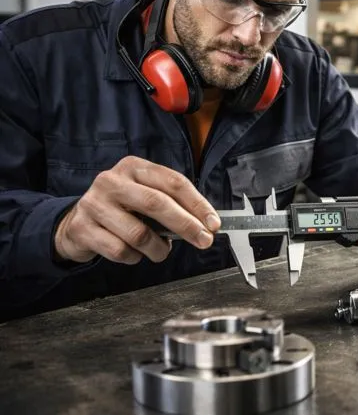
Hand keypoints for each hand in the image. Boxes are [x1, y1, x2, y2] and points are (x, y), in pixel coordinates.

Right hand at [54, 156, 220, 264]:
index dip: (197, 204)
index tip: (213, 223)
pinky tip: (134, 253)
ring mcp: (94, 204)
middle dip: (186, 225)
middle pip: (157, 203)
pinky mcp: (82, 228)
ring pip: (139, 233)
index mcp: (134, 167)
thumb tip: (205, 224)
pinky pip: (120, 250)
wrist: (76, 222)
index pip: (173, 182)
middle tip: (204, 241)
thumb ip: (171, 204)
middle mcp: (112, 181)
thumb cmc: (121, 209)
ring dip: (158, 248)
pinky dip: (134, 257)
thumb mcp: (144, 196)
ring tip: (161, 250)